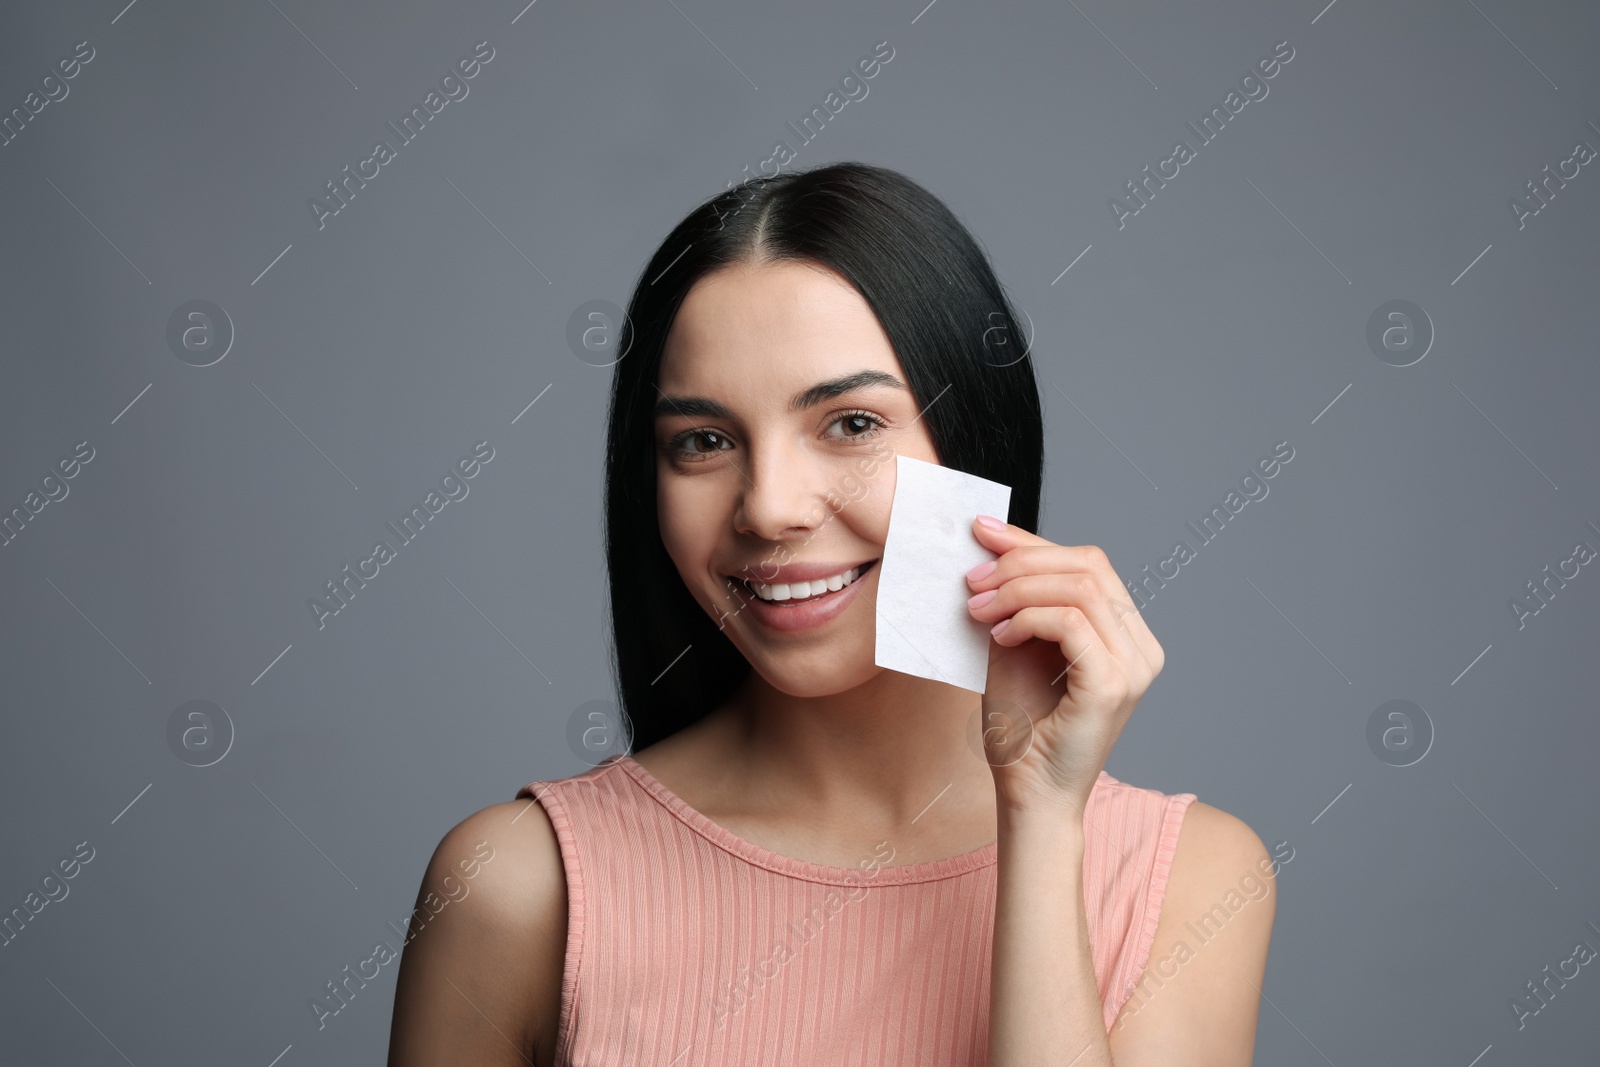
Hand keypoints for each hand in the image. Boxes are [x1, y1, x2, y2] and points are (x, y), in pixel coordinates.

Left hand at [965, 516, 1164, 816]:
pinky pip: (1070, 621)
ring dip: (1018, 588)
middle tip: (974, 579)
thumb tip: (995, 547)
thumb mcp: (1016, 647)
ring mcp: (1134, 666)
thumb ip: (1017, 602)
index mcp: (1127, 636)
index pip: (1088, 564)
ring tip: (979, 608)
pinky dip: (1027, 617)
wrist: (1029, 796)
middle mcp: (1141, 647)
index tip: (982, 532)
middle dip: (1022, 560)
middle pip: (1089, 565)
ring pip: (1079, 587)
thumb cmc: (1023, 731)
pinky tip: (999, 634)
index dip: (1033, 541)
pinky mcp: (1113, 685)